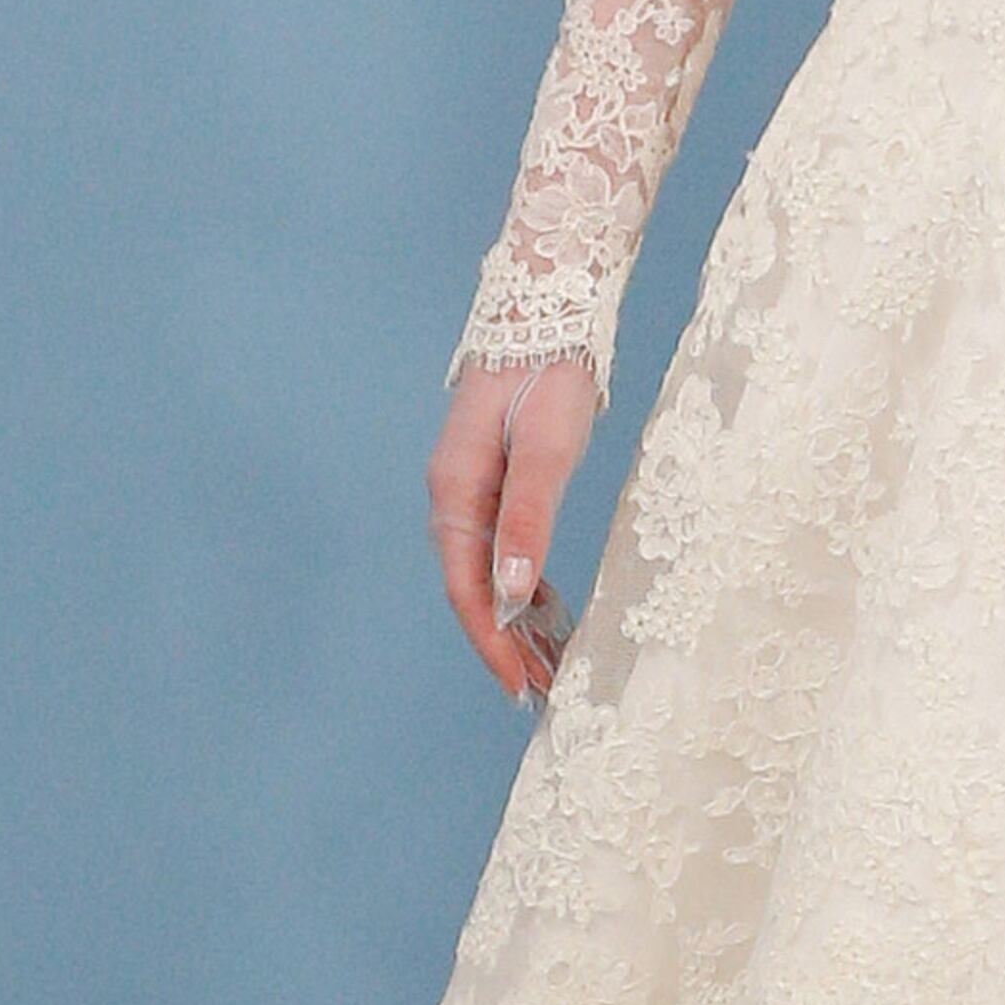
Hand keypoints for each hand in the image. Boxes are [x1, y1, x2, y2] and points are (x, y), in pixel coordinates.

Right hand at [429, 352, 602, 697]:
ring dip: (516, 621)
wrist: (547, 312)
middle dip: (506, 644)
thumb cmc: (549, 376)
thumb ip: (528, 519)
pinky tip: (547, 611)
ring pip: (488, 572)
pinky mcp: (494, 479)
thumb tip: (515, 591)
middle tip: (543, 693)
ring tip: (550, 666)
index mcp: (456, 493)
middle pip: (474, 589)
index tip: (518, 687)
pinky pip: (501, 549)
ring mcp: (471, 488)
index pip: (467, 589)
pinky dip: (523, 586)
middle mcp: (454, 496)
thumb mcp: (547, 450)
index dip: (492, 642)